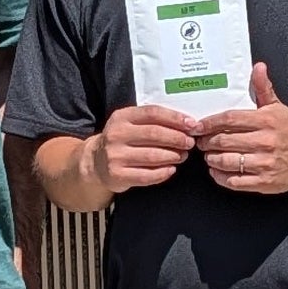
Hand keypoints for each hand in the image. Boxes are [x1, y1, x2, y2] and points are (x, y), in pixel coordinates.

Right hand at [84, 104, 198, 191]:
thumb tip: (186, 124)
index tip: (192, 125)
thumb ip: (152, 121)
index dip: (175, 118)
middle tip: (190, 142)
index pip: (152, 113)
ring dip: (173, 156)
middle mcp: (116, 134)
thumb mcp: (130, 123)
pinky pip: (146, 175)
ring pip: (152, 156)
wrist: (96, 162)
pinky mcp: (117, 175)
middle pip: (154, 134)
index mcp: (122, 117)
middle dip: (177, 138)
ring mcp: (115, 156)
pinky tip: (171, 169)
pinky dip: (163, 173)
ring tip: (183, 155)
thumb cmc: (122, 140)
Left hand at [196, 63, 287, 195]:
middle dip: (207, 142)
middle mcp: (265, 142)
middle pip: (224, 141)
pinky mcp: (265, 182)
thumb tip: (258, 67)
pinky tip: (216, 171)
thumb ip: (263, 88)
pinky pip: (234, 181)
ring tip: (208, 155)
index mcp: (266, 121)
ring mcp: (265, 163)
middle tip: (200, 142)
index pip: (230, 119)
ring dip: (211, 159)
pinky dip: (220, 176)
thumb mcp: (277, 107)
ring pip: (227, 161)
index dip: (209, 123)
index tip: (197, 126)